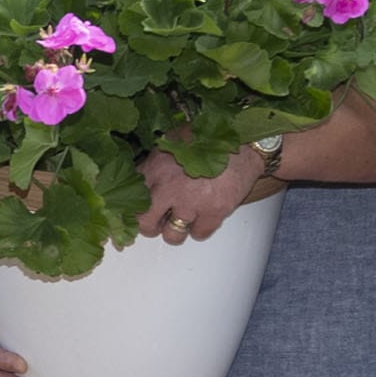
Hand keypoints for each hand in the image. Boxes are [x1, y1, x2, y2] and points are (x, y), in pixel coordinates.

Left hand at [133, 146, 268, 243]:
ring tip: (183, 219)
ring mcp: (190, 202)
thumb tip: (141, 180)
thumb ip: (155, 163)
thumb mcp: (174, 143)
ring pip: (172, 235)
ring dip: (176, 231)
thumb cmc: (209, 141)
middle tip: (159, 221)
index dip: (134, 208)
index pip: (130, 198)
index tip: (139, 210)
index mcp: (155, 168)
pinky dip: (200, 229)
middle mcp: (168, 188)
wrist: (245, 144)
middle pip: (145, 223)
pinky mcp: (213, 212)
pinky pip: (198, 235)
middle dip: (150, 226)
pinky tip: (203, 216)